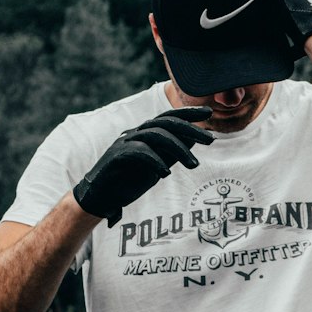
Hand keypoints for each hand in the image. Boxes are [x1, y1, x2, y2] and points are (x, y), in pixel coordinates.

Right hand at [73, 108, 212, 224]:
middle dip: (190, 129)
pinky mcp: (116, 156)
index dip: (188, 113)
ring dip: (178, 148)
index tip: (209, 113)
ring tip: (194, 165)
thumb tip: (193, 140)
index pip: (168, 118)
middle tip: (211, 140)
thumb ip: (171, 153)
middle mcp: (135, 133)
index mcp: (144, 134)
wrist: (100, 197)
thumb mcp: (156, 165)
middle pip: (165, 123)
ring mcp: (124, 143)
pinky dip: (155, 160)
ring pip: (154, 135)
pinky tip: (166, 173)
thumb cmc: (128, 181)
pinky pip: (139, 152)